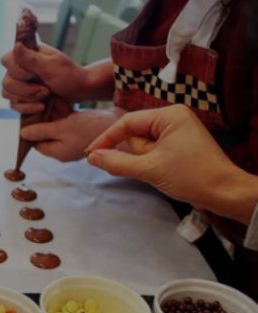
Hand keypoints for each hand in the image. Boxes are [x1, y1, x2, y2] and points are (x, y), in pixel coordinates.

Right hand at [1, 43, 88, 114]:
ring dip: (28, 98)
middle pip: (6, 81)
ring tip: (46, 96)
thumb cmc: (69, 76)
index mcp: (27, 54)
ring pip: (7, 93)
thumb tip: (15, 45)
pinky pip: (13, 104)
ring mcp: (20, 83)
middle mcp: (20, 68)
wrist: (79, 91)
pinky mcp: (22, 97)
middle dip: (27, 89)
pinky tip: (41, 107)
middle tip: (46, 90)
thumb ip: (31, 58)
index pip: (6, 60)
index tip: (35, 74)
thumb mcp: (51, 66)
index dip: (18, 70)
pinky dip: (27, 107)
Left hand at [21, 108, 120, 160]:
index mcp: (57, 152)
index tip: (26, 115)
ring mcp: (74, 138)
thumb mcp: (62, 128)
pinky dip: (62, 110)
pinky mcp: (82, 128)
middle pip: (46, 133)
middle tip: (34, 103)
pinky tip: (57, 98)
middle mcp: (65, 147)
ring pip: (56, 124)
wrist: (120, 123)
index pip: (36, 143)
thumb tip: (23, 134)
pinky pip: (67, 120)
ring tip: (44, 98)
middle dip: (41, 118)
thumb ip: (42, 131)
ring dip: (51, 112)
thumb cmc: (91, 129)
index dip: (30, 129)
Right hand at [86, 105, 257, 224]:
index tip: (91, 155)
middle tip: (144, 169)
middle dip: (133, 153)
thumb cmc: (190, 177)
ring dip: (142, 160)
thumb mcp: (149, 170)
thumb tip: (92, 157)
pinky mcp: (180, 145)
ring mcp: (177, 132)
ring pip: (144, 145)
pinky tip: (160, 173)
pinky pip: (154, 150)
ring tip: (159, 172)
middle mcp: (173, 118)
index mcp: (168, 115)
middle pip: (135, 133)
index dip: (107, 139)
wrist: (225, 193)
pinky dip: (150, 162)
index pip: (127, 122)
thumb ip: (117, 162)